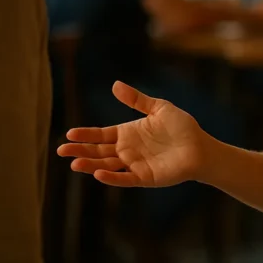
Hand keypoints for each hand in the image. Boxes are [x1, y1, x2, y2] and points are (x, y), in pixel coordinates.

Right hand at [57, 81, 209, 187]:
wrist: (200, 146)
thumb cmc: (182, 127)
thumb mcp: (158, 108)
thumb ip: (136, 99)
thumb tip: (115, 85)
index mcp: (128, 133)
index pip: (101, 135)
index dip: (86, 135)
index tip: (70, 134)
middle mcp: (127, 150)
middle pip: (98, 152)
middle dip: (80, 151)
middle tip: (61, 151)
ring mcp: (134, 164)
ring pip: (107, 166)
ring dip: (90, 165)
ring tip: (74, 164)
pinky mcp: (144, 177)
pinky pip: (124, 178)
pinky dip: (111, 177)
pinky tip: (98, 174)